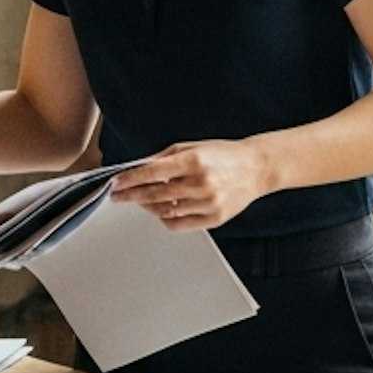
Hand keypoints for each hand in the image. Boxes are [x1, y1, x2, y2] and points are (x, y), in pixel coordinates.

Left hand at [107, 139, 273, 230]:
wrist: (257, 168)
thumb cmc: (223, 155)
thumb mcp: (192, 147)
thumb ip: (164, 158)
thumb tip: (137, 168)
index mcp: (194, 161)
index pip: (152, 173)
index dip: (130, 179)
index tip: (115, 183)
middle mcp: (201, 183)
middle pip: (155, 195)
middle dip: (131, 196)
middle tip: (117, 196)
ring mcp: (209, 203)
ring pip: (165, 211)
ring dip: (148, 206)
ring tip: (140, 200)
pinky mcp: (215, 218)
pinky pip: (180, 224)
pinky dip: (166, 218)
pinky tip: (161, 210)